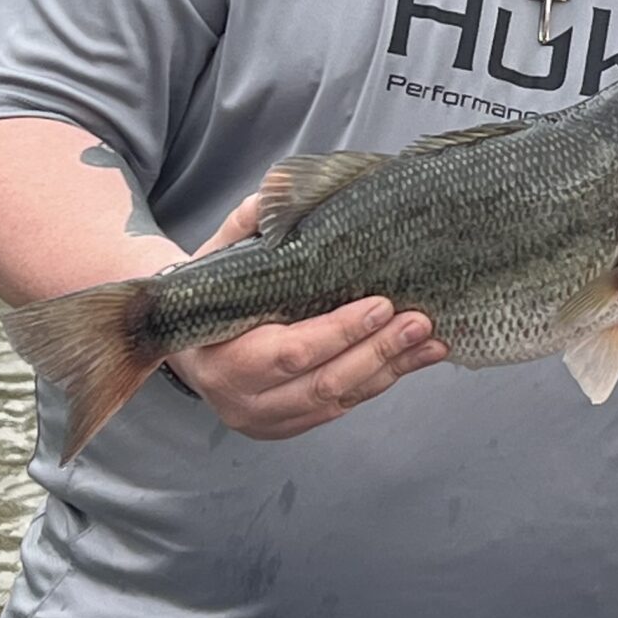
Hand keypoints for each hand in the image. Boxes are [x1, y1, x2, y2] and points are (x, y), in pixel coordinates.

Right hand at [167, 194, 448, 438]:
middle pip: (323, 383)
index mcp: (221, 359)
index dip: (340, 331)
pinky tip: (414, 359)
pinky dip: (381, 381)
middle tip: (419, 321)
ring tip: (431, 341)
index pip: (291, 351)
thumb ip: (245, 224)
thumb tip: (277, 191)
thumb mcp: (217, 255)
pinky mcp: (290, 426)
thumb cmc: (208, 295)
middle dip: (378, 351)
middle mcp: (242, 399)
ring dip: (390, 369)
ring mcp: (267, 420)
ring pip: (339, 400)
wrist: (186, 343)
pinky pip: (342, 407)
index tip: (382, 304)